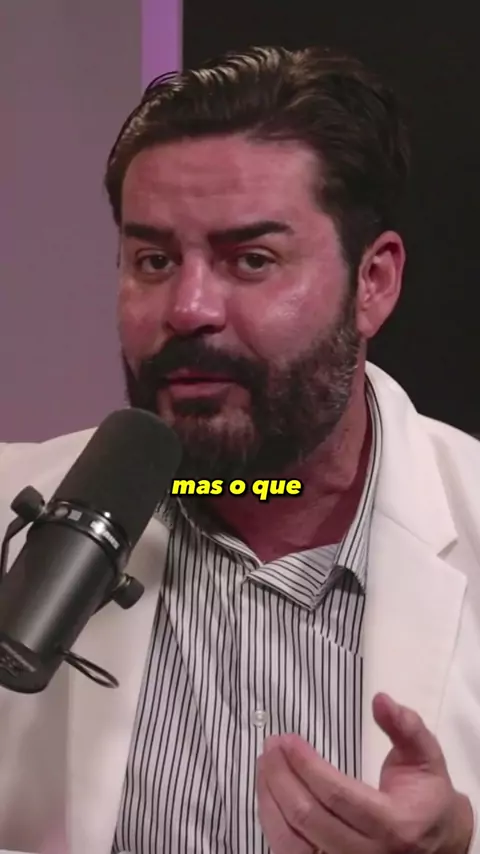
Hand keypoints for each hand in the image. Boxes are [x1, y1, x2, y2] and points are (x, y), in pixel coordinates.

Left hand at [257, 693, 473, 853]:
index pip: (338, 796)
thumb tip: (380, 700)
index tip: (288, 740)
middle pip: (310, 818)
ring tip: (265, 764)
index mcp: (395, 825)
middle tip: (272, 744)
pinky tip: (268, 792)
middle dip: (283, 777)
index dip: (307, 767)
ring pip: (293, 842)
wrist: (438, 843)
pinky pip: (291, 853)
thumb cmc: (427, 795)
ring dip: (271, 799)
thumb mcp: (426, 756)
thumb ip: (406, 726)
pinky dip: (273, 822)